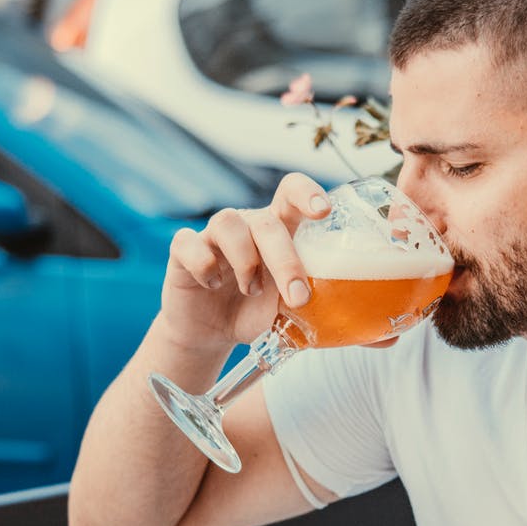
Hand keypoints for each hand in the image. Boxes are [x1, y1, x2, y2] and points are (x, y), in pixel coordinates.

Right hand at [157, 173, 331, 350]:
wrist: (211, 333)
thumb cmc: (255, 311)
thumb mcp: (287, 308)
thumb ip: (308, 298)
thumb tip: (344, 308)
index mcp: (278, 229)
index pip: (291, 192)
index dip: (307, 194)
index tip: (323, 212)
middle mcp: (246, 224)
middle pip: (266, 222)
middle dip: (285, 260)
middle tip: (298, 297)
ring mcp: (213, 235)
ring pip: (228, 223)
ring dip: (246, 262)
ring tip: (250, 290)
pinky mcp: (182, 251)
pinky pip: (189, 243)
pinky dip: (204, 265)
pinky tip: (212, 285)